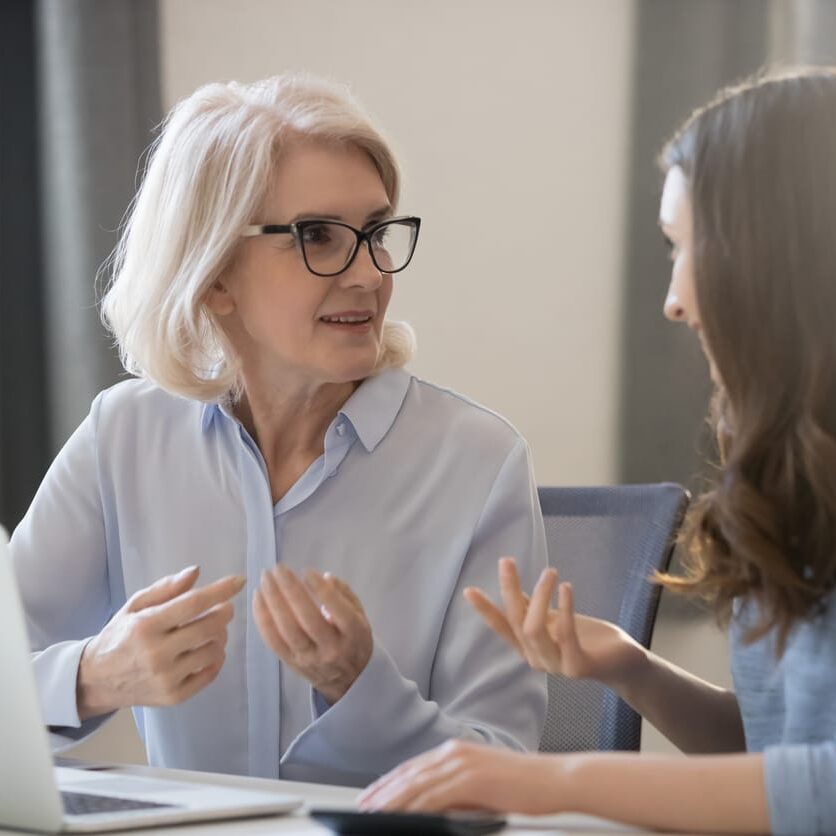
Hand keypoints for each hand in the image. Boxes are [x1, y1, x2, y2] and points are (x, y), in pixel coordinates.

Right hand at [77, 566, 243, 718]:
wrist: (96, 680)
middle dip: (224, 613)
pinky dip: (216, 659)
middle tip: (225, 608)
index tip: (239, 581)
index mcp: (146, 625)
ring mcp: (166, 678)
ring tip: (212, 630)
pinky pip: (210, 674)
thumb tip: (196, 572)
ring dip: (220, 636)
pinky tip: (208, 650)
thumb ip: (166, 588)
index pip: (192, 604)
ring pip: (213, 650)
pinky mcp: (173, 697)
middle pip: (209, 627)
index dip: (220, 591)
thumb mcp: (135, 606)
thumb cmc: (120, 635)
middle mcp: (156, 653)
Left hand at [253, 566, 371, 703]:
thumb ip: (344, 594)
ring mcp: (309, 659)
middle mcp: (331, 648)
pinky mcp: (292, 664)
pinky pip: (273, 641)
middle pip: (307, 619)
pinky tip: (258, 598)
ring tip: (265, 579)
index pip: (337, 609)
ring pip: (287, 630)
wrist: (349, 682)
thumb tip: (324, 577)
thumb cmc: (354, 640)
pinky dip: (263, 619)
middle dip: (291, 591)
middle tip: (278, 569)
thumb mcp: (361, 615)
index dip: (321, 590)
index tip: (307, 571)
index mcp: (353, 634)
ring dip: (272, 602)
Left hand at [358, 739, 565, 814]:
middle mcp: (455, 752)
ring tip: (372, 814)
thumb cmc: (526, 786)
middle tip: (361, 807)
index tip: (372, 796)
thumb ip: (457, 791)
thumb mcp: (484, 785)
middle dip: (382, 792)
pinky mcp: (470, 778)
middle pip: (408, 774)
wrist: (556, 779)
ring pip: (415, 785)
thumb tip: (433, 808)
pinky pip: (433, 796)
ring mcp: (462, 763)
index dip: (390, 783)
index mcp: (457, 750)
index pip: (414, 768)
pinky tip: (400, 817)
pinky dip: (412, 807)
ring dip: (390, 801)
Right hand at [464, 557, 645, 687]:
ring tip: (550, 572)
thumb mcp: (555, 619)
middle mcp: (537, 659)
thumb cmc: (587, 638)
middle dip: (508, 590)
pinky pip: (565, 634)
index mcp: (528, 647)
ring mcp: (556, 666)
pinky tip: (566, 587)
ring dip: (540, 596)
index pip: (501, 627)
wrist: (623, 661)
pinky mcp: (577, 667)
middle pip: (516, 621)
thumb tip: (512, 587)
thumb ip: (534, 608)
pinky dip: (564, 608)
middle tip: (506, 561)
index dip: (485, 609)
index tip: (469, 589)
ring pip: (534, 628)